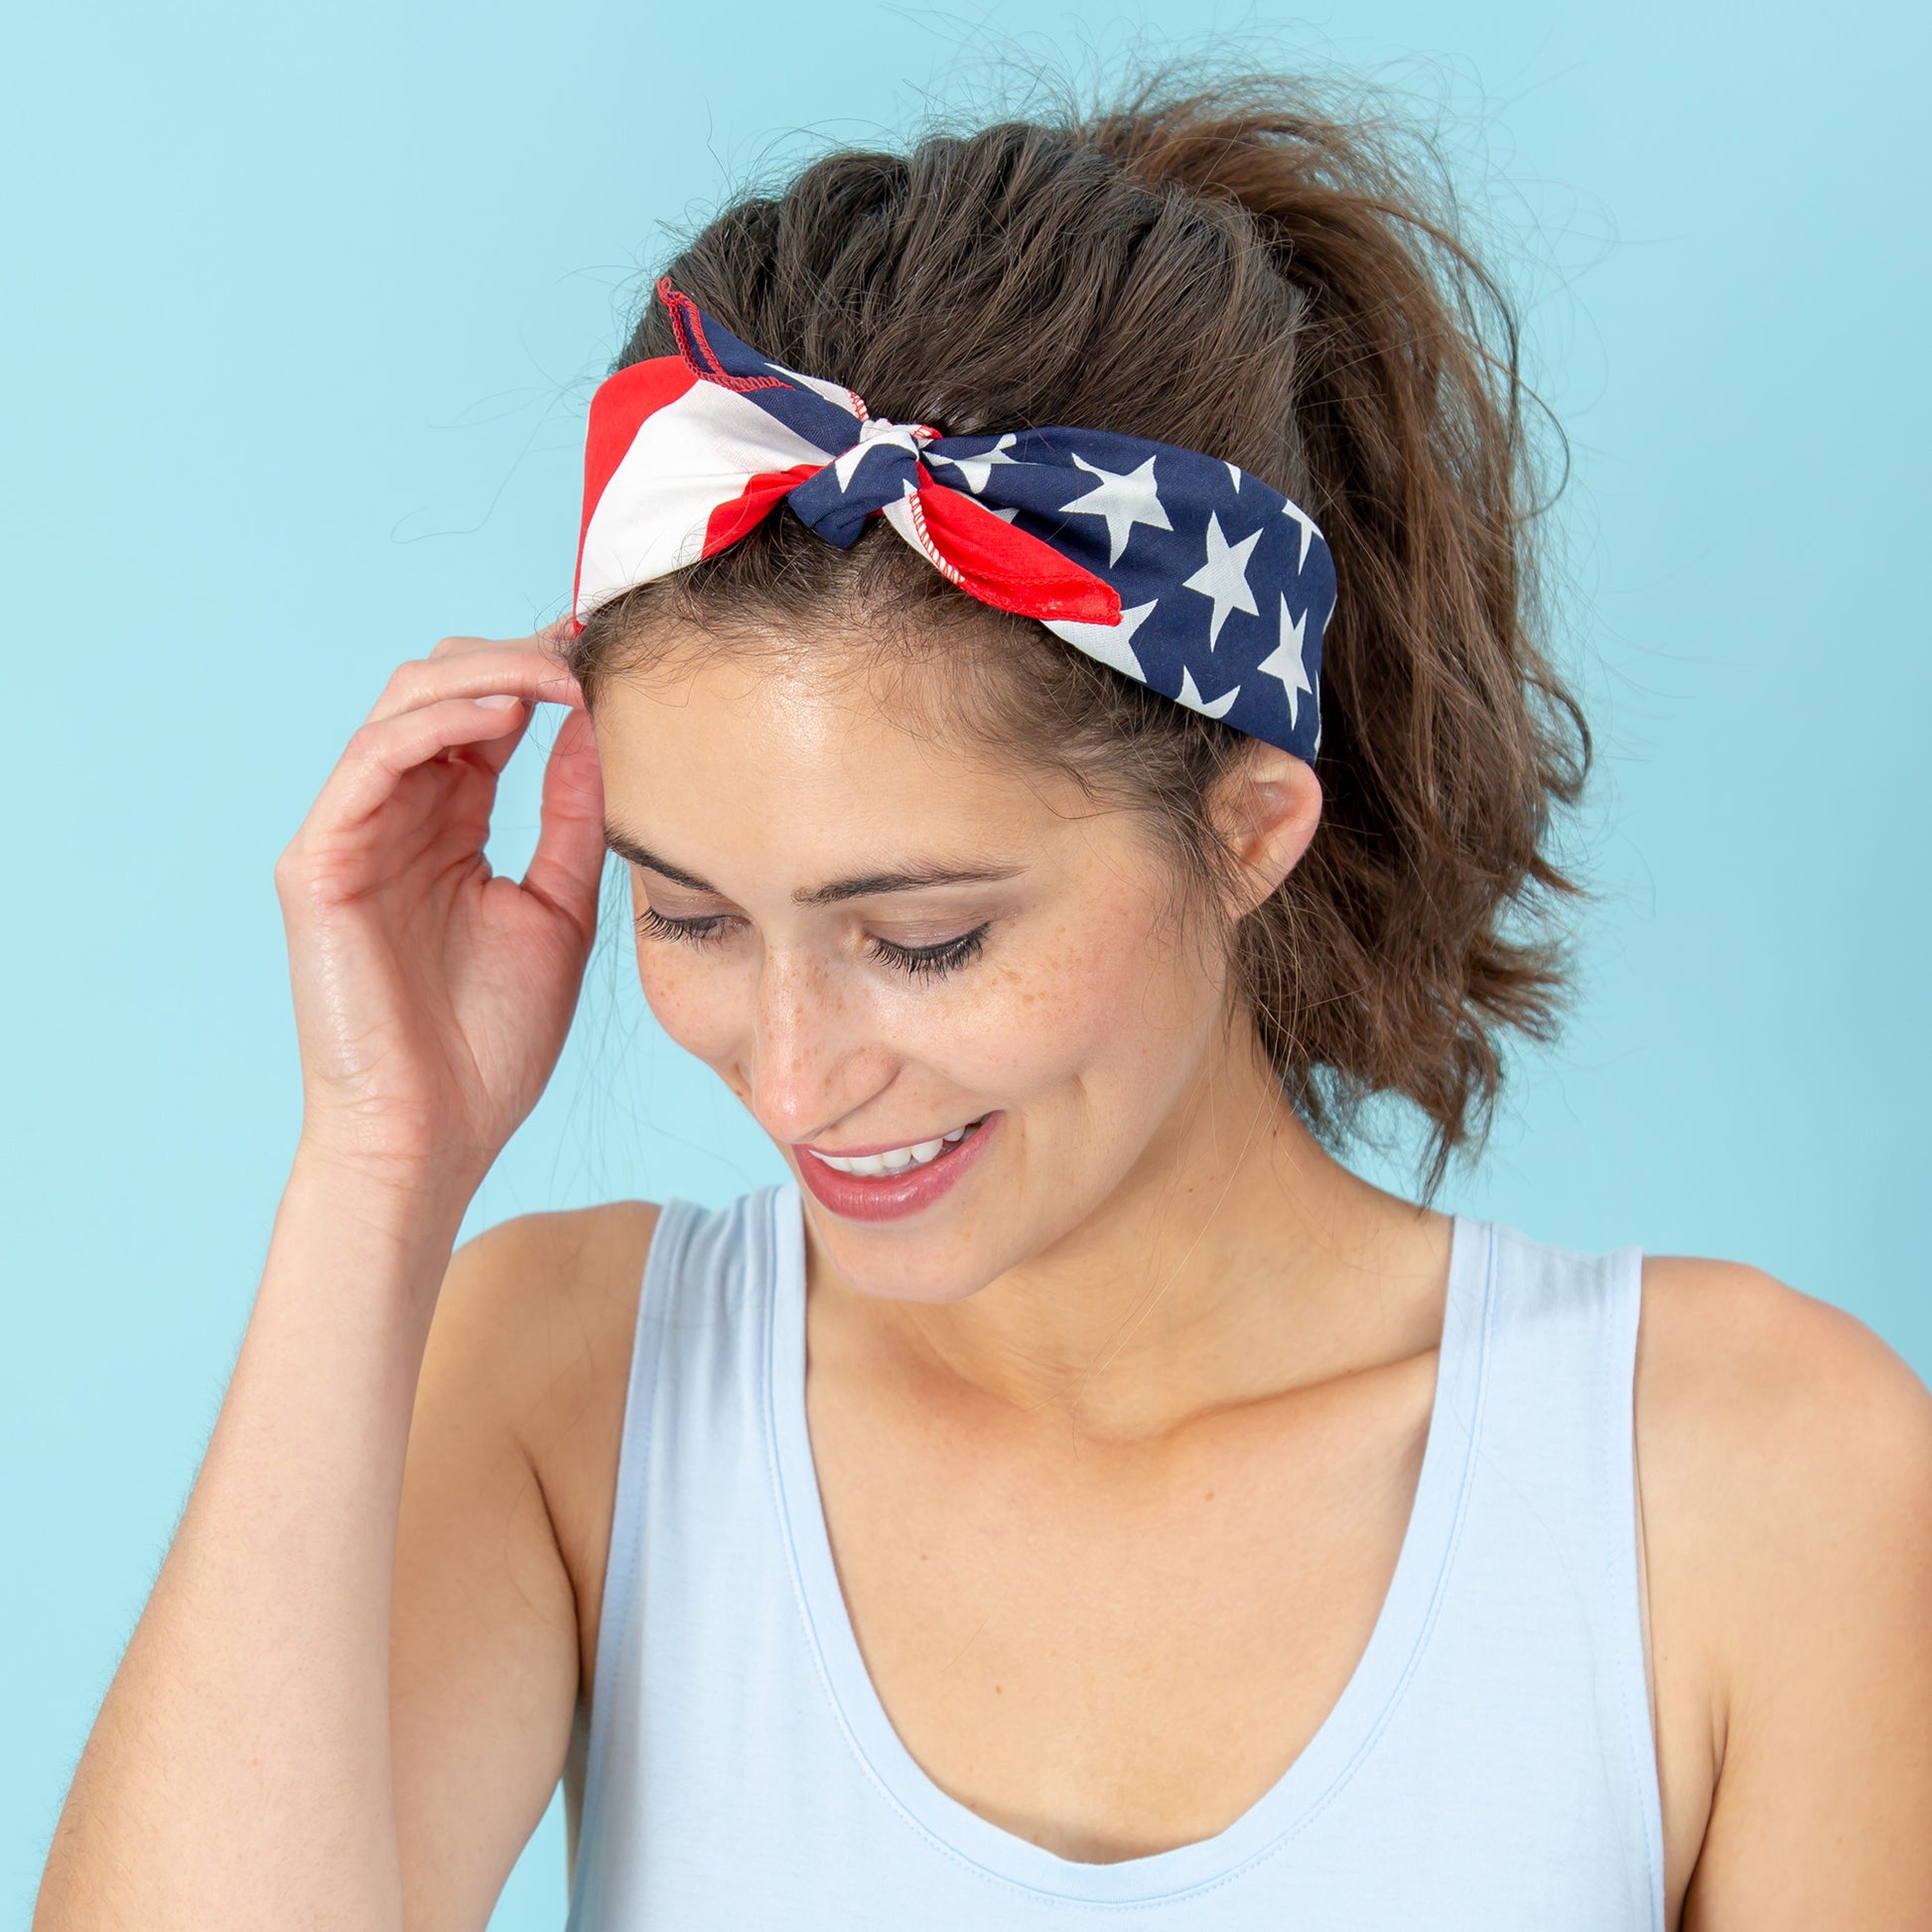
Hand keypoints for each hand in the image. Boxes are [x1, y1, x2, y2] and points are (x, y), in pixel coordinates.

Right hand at [273, 624, 603, 1197]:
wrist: (434, 1138)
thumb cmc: (491, 1046)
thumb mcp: (560, 910)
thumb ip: (574, 819)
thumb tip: (601, 727)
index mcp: (447, 825)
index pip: (487, 715)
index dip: (545, 673)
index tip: (613, 653)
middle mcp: (394, 816)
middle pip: (441, 687)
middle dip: (519, 657)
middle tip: (591, 650)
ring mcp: (351, 833)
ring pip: (404, 705)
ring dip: (487, 674)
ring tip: (562, 673)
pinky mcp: (320, 862)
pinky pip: (371, 762)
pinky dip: (437, 725)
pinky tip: (504, 717)